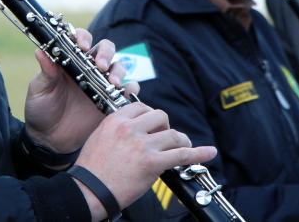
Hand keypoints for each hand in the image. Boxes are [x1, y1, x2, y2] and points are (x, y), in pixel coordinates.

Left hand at [23, 29, 139, 153]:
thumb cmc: (41, 109)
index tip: (82, 47)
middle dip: (106, 53)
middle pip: (106, 49)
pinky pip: (127, 90)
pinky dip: (130, 89)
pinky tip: (125, 94)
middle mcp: (89, 68)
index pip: (82, 40)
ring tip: (113, 84)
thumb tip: (41, 51)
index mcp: (71, 61)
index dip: (84, 38)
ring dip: (118, 72)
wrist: (49, 139)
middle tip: (101, 66)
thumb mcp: (40, 89)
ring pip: (118, 67)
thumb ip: (46, 72)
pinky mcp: (111, 101)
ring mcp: (101, 84)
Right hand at [71, 102, 216, 220]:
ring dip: (180, 142)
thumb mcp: (99, 137)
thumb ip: (117, 128)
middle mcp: (130, 129)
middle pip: (160, 116)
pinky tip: (209, 152)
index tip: (153, 127)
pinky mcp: (152, 163)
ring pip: (173, 134)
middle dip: (165, 128)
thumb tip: (135, 128)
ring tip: (181, 149)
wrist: (89, 191)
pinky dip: (198, 153)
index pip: (142, 107)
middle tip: (164, 140)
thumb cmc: (92, 170)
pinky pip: (182, 154)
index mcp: (116, 120)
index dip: (151, 118)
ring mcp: (142, 145)